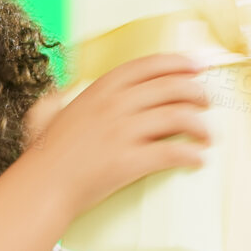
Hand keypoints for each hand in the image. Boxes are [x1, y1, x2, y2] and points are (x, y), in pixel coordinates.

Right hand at [20, 51, 212, 226]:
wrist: (42, 187)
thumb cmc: (44, 155)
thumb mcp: (45, 116)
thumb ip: (56, 100)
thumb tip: (59, 92)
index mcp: (100, 89)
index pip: (149, 65)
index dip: (179, 62)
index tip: (199, 65)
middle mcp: (114, 105)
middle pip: (171, 87)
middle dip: (197, 92)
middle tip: (208, 102)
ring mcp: (123, 132)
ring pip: (178, 117)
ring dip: (200, 125)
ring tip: (208, 136)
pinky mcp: (130, 161)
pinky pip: (172, 152)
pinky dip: (191, 155)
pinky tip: (198, 160)